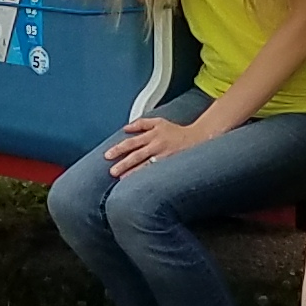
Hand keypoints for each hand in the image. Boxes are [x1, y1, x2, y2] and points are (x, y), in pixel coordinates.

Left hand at [107, 111, 223, 176]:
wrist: (197, 138)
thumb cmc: (176, 131)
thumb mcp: (159, 121)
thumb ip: (141, 123)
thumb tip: (126, 128)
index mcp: (152, 134)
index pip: (131, 142)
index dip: (119, 149)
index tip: (108, 155)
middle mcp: (156, 144)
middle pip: (136, 154)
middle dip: (123, 163)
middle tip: (111, 171)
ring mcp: (163, 155)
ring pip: (145, 164)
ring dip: (132, 172)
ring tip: (121, 178)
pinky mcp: (170, 163)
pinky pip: (155, 170)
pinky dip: (145, 176)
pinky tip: (138, 183)